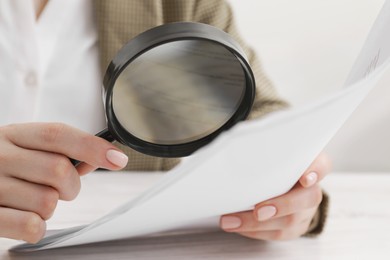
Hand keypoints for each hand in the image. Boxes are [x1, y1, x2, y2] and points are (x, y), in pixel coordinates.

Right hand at [0, 123, 127, 242]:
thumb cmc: (3, 165)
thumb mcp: (24, 148)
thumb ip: (61, 151)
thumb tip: (102, 157)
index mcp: (13, 134)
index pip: (58, 134)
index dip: (92, 146)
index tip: (118, 159)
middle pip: (59, 170)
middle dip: (71, 186)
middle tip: (61, 188)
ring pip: (48, 202)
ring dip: (51, 206)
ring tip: (33, 200)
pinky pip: (31, 226)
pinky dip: (37, 226)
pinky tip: (25, 217)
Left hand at [220, 153, 330, 239]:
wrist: (284, 183)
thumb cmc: (275, 165)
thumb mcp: (275, 153)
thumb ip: (267, 151)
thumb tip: (238, 149)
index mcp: (310, 164)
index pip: (321, 164)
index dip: (315, 171)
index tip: (305, 179)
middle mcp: (312, 189)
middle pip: (308, 198)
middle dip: (282, 206)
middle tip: (258, 211)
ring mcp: (306, 210)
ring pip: (289, 221)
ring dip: (255, 223)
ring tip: (230, 221)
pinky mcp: (296, 227)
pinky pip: (278, 234)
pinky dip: (254, 231)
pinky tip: (236, 226)